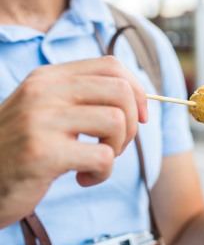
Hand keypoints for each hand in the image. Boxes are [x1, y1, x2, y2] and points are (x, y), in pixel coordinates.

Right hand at [0, 56, 146, 226]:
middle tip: (114, 146)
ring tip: (95, 162)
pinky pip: (103, 157)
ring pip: (116, 121)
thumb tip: (139, 100)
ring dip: (117, 149)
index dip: (138, 92)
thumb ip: (82, 98)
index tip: (139, 118)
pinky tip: (83, 178)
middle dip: (131, 125)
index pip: (112, 66)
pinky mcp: (43, 153)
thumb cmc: (22, 149)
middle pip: (121, 92)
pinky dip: (102, 173)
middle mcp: (43, 92)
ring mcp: (41, 121)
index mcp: (48, 77)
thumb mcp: (46, 111)